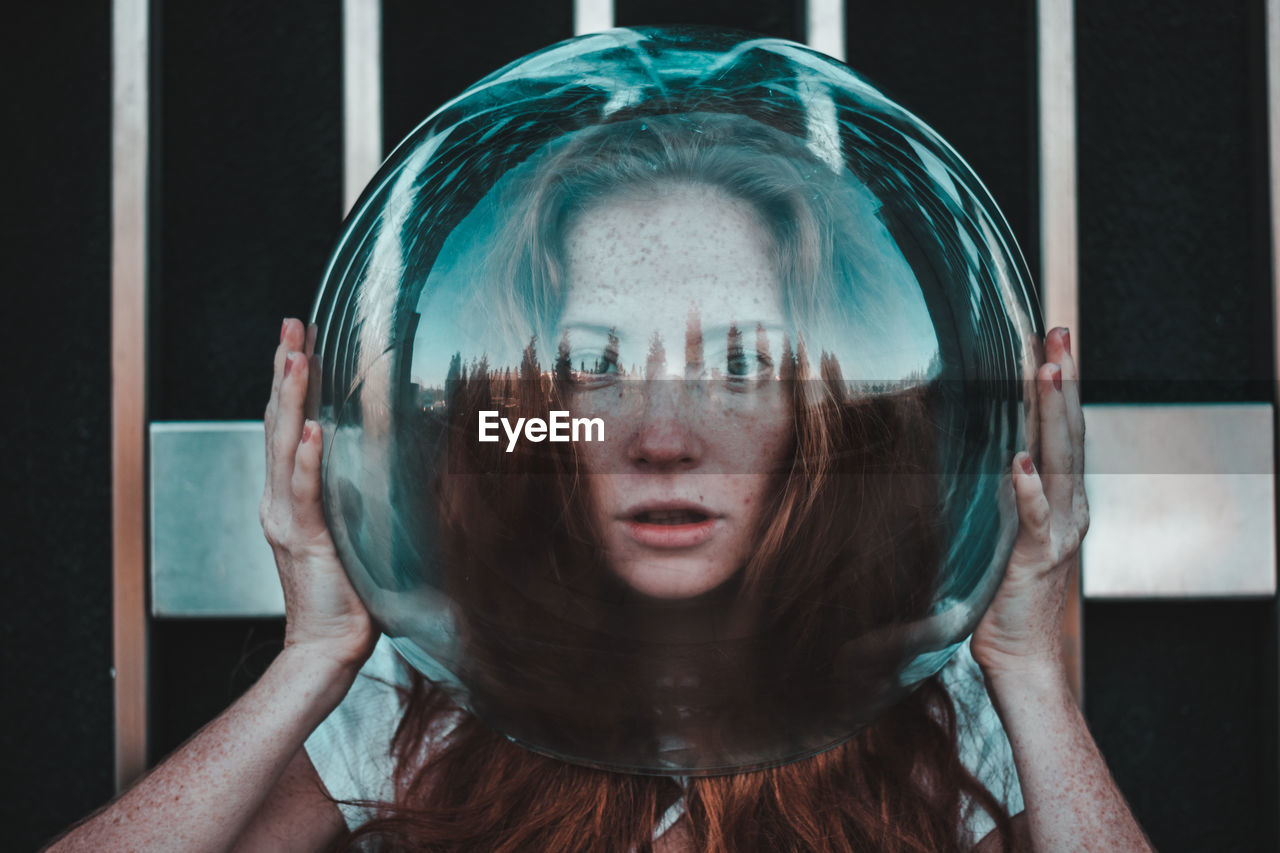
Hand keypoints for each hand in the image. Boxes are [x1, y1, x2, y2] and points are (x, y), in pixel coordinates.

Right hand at [260, 317, 375, 671]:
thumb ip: (359, 494)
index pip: (288, 425)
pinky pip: (304, 493)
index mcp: (290, 495)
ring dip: (291, 399)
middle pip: (278, 422)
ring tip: (295, 357)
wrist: (327, 645)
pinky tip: (313, 431)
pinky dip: (307, 461)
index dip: (292, 381)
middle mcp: (280, 500)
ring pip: (284, 446)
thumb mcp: (355, 528)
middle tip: (290, 325)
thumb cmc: (348, 592)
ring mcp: (286, 518)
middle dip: (284, 371)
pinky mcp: (304, 540)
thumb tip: (389, 460)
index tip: (301, 339)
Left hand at [971, 326, 1088, 678]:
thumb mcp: (998, 528)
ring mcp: (1058, 530)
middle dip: (1063, 379)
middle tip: (1058, 333)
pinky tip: (1022, 461)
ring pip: (1060, 460)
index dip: (1055, 384)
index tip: (1047, 339)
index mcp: (1059, 497)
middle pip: (1068, 431)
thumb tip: (968, 450)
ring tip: (1049, 371)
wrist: (1020, 655)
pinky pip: (1036, 518)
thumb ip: (994, 492)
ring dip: (1054, 414)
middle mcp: (1067, 507)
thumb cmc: (1001, 592)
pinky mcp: (1039, 557)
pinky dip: (1030, 489)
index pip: (1059, 429)